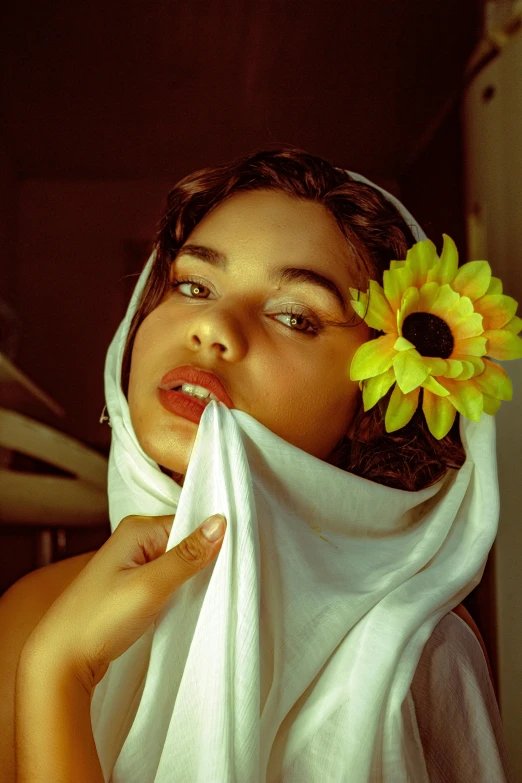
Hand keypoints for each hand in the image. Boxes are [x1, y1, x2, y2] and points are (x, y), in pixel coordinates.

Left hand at [22, 512, 226, 692]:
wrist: (61, 661)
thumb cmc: (99, 620)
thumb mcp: (150, 586)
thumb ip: (187, 555)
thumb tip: (220, 522)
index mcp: (136, 528)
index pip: (189, 523)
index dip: (211, 542)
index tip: (233, 560)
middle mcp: (133, 540)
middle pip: (184, 542)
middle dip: (201, 561)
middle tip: (220, 581)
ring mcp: (131, 564)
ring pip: (176, 563)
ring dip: (190, 578)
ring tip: (202, 595)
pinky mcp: (131, 586)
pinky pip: (166, 580)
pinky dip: (178, 591)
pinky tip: (184, 604)